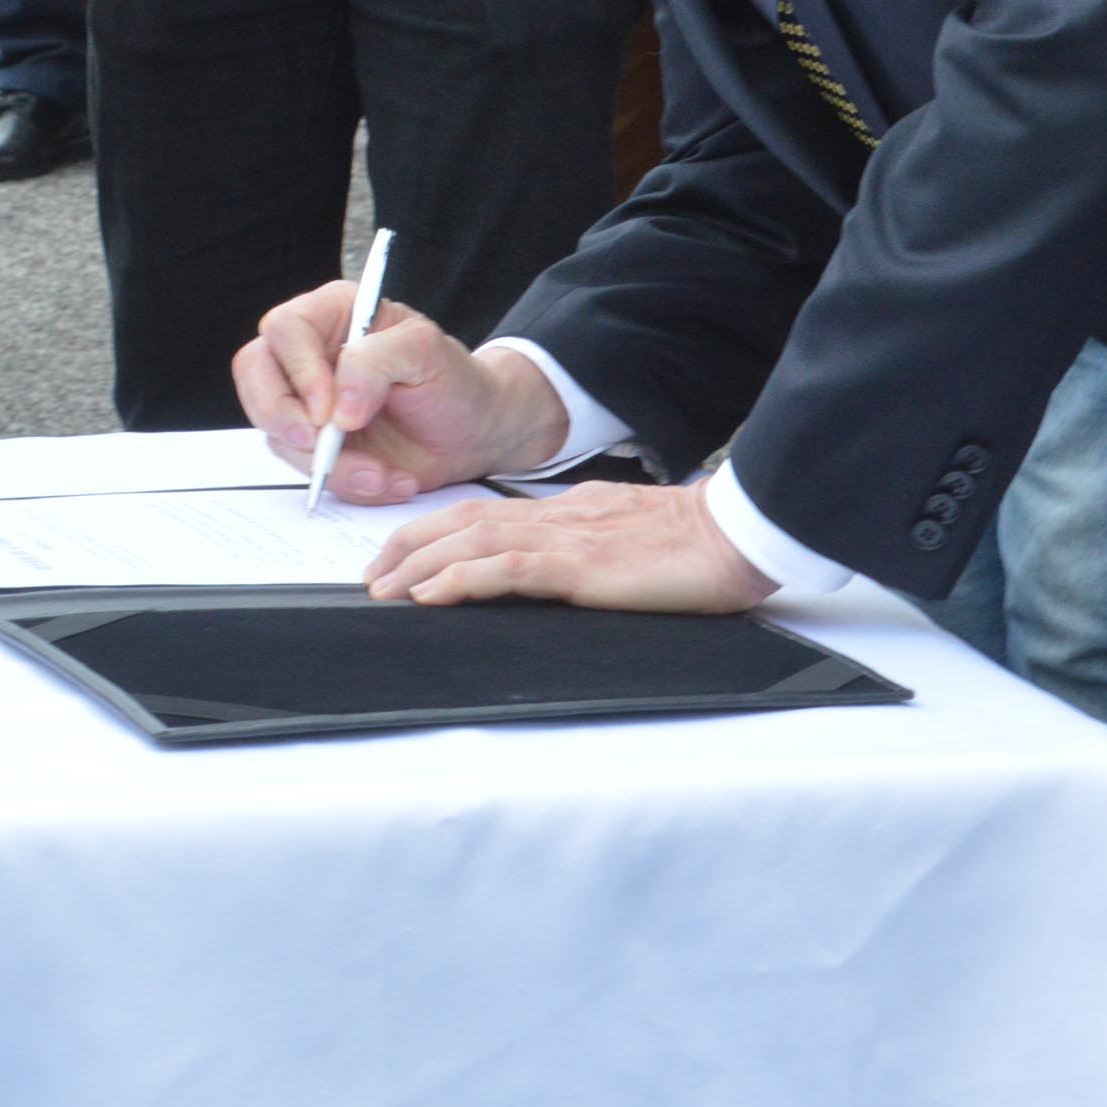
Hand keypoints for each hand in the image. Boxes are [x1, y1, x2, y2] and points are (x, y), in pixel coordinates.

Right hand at [232, 282, 568, 502]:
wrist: (474, 431)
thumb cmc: (454, 380)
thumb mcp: (427, 353)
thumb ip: (377, 362)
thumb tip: (338, 407)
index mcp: (333, 314)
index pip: (284, 331)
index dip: (298, 371)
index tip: (329, 409)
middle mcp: (310, 355)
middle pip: (256, 377)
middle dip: (284, 420)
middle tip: (322, 449)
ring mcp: (307, 403)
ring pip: (278, 433)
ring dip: (329, 464)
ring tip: (384, 473)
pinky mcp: (316, 445)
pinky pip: (306, 468)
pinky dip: (345, 483)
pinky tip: (387, 480)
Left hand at [364, 478, 781, 611]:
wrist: (735, 536)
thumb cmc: (695, 545)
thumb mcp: (627, 540)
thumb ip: (587, 547)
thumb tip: (554, 571)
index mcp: (568, 511)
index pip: (483, 516)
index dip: (433, 532)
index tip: (399, 559)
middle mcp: (557, 517)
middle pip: (463, 522)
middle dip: (408, 546)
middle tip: (370, 579)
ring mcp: (567, 538)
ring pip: (472, 542)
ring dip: (420, 565)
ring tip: (383, 590)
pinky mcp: (580, 566)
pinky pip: (506, 569)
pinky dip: (461, 579)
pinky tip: (431, 594)